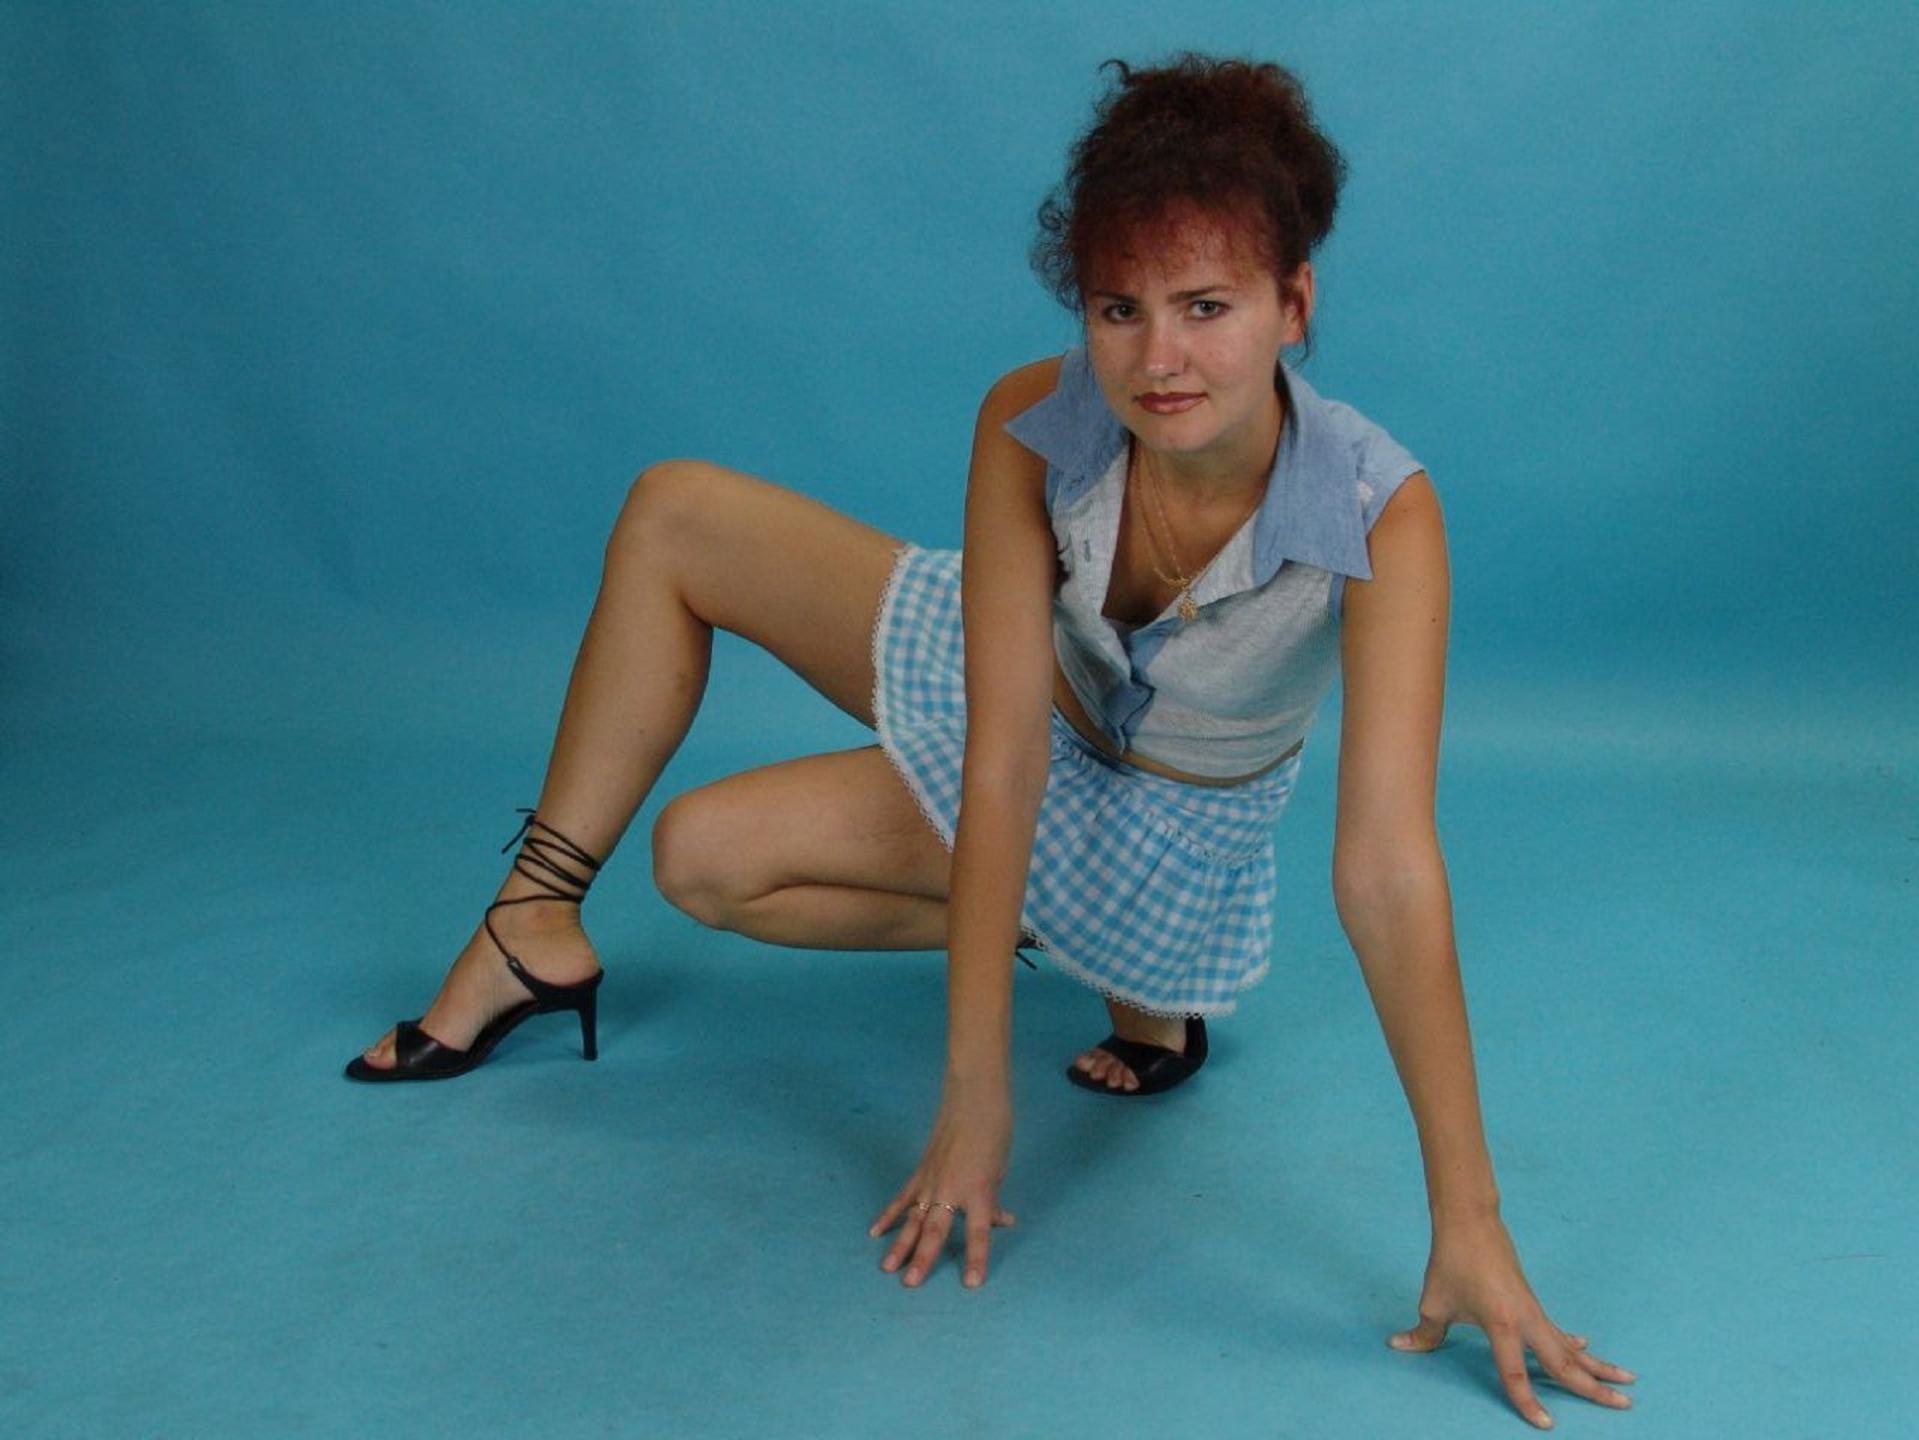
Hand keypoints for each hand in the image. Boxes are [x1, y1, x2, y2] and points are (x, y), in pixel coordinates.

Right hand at [868, 1079, 1015, 1288]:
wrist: (973, 1099)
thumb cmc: (995, 1134)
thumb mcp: (999, 1171)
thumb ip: (992, 1201)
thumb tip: (998, 1221)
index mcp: (978, 1190)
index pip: (977, 1231)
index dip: (975, 1258)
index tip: (971, 1284)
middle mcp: (951, 1189)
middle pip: (935, 1229)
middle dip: (923, 1257)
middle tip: (911, 1283)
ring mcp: (930, 1181)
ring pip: (912, 1218)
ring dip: (900, 1244)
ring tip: (887, 1268)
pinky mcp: (919, 1171)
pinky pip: (903, 1198)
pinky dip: (889, 1215)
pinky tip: (875, 1232)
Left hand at [1389, 1214, 1636, 1428]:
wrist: (1470, 1221)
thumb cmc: (1451, 1262)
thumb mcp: (1433, 1301)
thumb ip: (1423, 1332)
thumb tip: (1399, 1346)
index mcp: (1501, 1324)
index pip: (1515, 1373)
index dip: (1528, 1401)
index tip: (1545, 1425)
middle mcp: (1525, 1320)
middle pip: (1564, 1362)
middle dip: (1593, 1387)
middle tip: (1625, 1406)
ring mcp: (1532, 1310)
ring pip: (1569, 1347)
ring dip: (1597, 1365)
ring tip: (1628, 1382)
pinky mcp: (1531, 1302)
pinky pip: (1557, 1330)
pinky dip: (1572, 1343)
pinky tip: (1585, 1348)